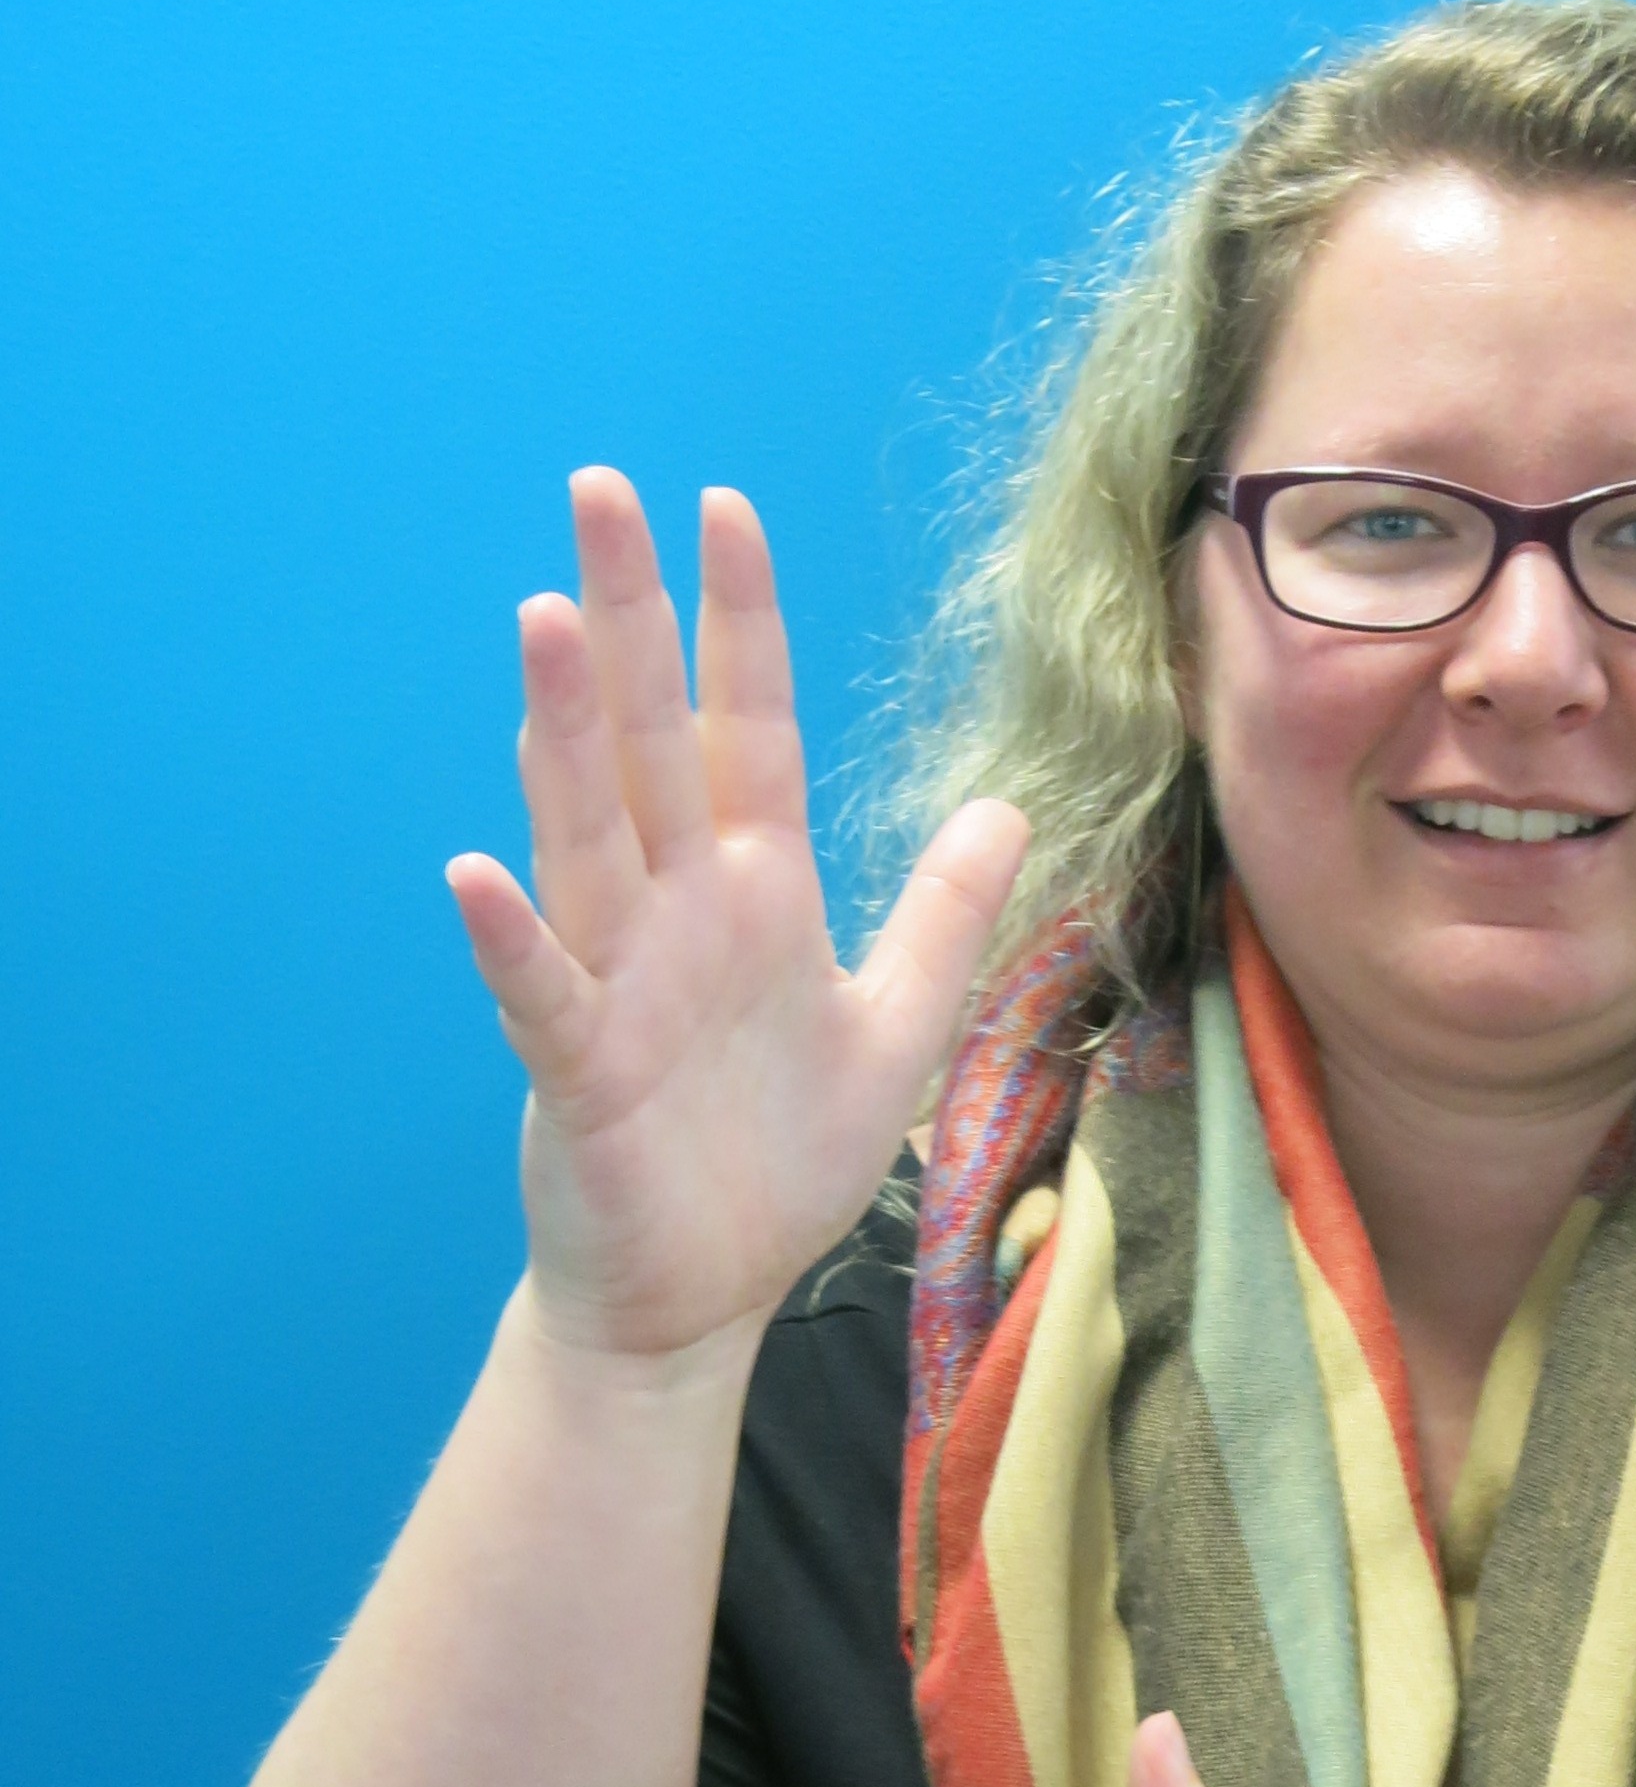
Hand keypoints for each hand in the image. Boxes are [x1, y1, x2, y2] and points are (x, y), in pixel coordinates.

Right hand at [445, 468, 1027, 1358]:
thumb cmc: (775, 1161)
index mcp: (753, 890)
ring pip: (585, 832)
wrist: (700, 1297)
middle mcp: (677, 912)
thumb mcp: (893, 1027)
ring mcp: (616, 980)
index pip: (747, 728)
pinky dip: (509, 934)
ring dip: (562, 733)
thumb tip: (1007, 807)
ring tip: (545, 619)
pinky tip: (477, 870)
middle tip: (600, 489)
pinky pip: (539, 992)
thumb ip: (939, 915)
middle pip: (649, 742)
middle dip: (631, 620)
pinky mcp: (577, 1071)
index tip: (726, 510)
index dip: (740, 625)